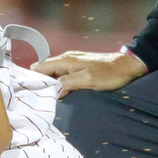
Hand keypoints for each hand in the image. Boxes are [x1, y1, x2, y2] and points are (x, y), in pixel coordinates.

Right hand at [32, 50, 146, 97]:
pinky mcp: (78, 66)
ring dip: (50, 84)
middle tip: (38, 98)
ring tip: (47, 97)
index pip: (40, 67)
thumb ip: (67, 83)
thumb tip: (51, 89)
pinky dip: (58, 82)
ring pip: (53, 73)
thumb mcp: (87, 80)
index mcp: (65, 61)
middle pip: (44, 70)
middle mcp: (66, 59)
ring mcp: (72, 62)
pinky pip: (61, 74)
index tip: (29, 92)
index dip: (32, 78)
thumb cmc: (108, 74)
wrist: (127, 66)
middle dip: (40, 82)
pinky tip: (60, 92)